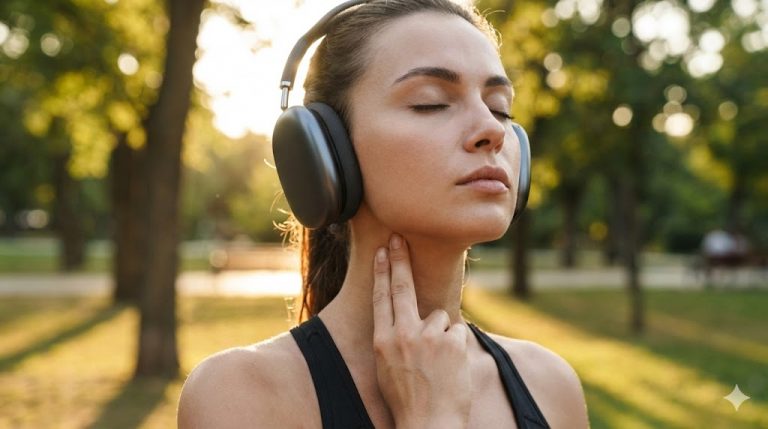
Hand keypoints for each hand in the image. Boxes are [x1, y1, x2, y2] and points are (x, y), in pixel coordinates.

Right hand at [372, 234, 470, 428]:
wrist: (429, 425)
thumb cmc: (408, 402)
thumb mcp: (387, 369)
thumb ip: (394, 341)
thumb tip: (407, 321)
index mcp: (382, 341)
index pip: (381, 298)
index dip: (381, 272)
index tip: (382, 253)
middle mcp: (403, 334)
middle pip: (402, 288)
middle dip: (400, 260)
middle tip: (399, 238)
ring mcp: (428, 336)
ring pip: (440, 318)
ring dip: (443, 336)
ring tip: (439, 365)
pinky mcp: (453, 341)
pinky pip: (458, 333)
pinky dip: (457, 347)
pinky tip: (452, 368)